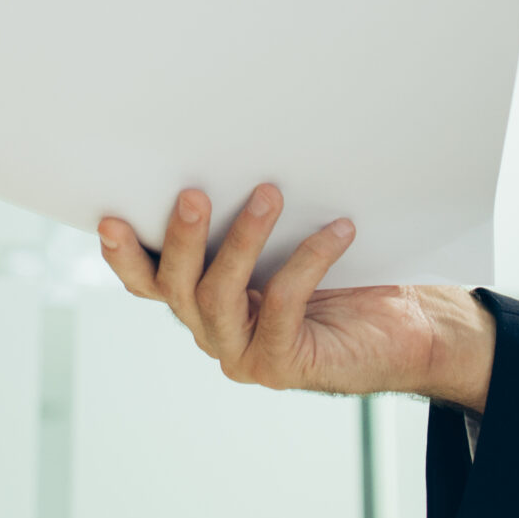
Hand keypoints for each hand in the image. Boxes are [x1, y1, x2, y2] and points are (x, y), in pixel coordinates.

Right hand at [96, 184, 494, 408]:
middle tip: (194, 195)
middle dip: (181, 238)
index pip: (149, 281)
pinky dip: (307, 260)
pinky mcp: (282, 365)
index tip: (109, 219)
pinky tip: (338, 230)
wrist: (409, 329)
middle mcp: (213, 331)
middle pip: (176, 287)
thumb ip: (253, 217)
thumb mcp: (289, 240)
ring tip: (268, 194)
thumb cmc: (347, 275)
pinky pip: (283, 305)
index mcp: (203, 301)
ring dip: (241, 241)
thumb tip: (237, 152)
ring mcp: (244, 354)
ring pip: (219, 297)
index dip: (123, 256)